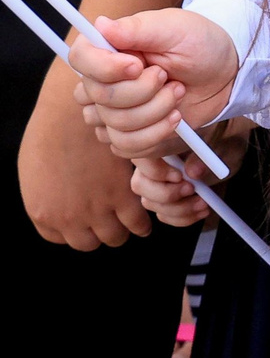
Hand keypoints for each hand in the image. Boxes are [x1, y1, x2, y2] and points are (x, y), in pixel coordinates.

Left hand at [18, 70, 153, 248]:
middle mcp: (69, 218)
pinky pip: (137, 223)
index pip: (60, 238)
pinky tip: (144, 216)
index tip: (84, 222)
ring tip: (131, 220)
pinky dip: (142, 223)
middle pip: (88, 243)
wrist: (73, 114)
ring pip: (114, 238)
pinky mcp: (123, 196)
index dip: (74, 230)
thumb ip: (46, 194)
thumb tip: (58, 204)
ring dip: (122, 230)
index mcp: (44, 213)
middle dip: (99, 233)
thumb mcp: (37, 172)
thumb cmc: (50, 133)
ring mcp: (97, 209)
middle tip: (110, 221)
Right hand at [67, 8, 239, 160]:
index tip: (137, 66)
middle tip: (168, 76)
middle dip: (144, 91)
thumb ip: (136, 28)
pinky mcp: (129, 134)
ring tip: (178, 92)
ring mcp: (113, 111)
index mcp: (108, 49)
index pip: (80, 60)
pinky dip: (156, 134)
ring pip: (114, 126)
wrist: (226, 73)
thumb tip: (100, 24)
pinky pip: (126, 146)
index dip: (105, 68)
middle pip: (101, 98)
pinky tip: (176, 118)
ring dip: (155, 112)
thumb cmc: (200, 44)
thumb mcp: (174, 28)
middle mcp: (103, 81)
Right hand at [127, 121, 243, 229]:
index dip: (155, 171)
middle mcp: (152, 165)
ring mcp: (156, 185)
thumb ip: (205, 155)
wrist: (231, 151)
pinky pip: (164, 216)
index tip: (179, 176)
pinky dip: (183, 218)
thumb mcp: (222, 142)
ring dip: (178, 208)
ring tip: (204, 202)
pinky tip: (203, 209)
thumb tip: (192, 172)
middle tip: (191, 189)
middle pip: (140, 185)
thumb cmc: (225, 139)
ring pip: (151, 203)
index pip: (141, 158)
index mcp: (161, 142)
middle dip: (165, 193)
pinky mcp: (166, 201)